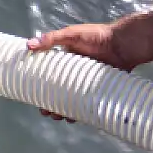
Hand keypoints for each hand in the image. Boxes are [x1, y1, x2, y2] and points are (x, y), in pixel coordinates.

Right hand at [24, 22, 138, 120]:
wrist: (123, 44)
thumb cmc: (96, 36)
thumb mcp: (71, 34)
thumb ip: (51, 39)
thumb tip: (28, 45)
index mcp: (65, 59)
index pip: (48, 75)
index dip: (39, 85)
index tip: (32, 95)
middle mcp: (74, 72)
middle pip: (58, 90)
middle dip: (50, 102)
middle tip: (45, 111)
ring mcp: (86, 82)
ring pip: (71, 99)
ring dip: (63, 109)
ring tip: (58, 117)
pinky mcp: (98, 89)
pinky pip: (86, 103)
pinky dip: (80, 111)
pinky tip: (74, 118)